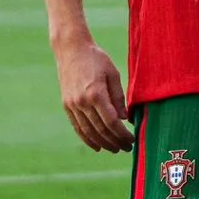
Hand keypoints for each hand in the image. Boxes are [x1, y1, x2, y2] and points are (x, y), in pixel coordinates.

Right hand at [54, 38, 133, 152]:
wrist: (71, 49)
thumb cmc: (96, 58)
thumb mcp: (112, 74)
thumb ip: (119, 97)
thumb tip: (124, 119)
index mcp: (95, 93)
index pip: (112, 122)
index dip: (123, 134)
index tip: (132, 140)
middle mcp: (82, 102)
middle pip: (101, 130)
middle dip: (115, 142)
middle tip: (127, 148)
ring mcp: (72, 105)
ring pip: (88, 132)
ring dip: (103, 144)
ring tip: (114, 149)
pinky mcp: (67, 105)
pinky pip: (78, 127)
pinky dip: (87, 139)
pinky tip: (97, 146)